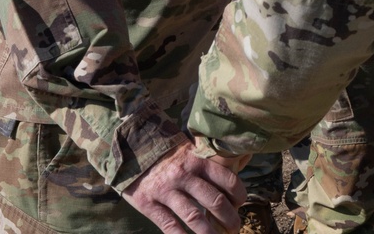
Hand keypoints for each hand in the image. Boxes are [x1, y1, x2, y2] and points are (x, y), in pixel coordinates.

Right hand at [123, 141, 246, 233]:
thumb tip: (237, 163)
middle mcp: (184, 174)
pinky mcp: (149, 204)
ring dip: (210, 233)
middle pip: (213, 200)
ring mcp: (166, 190)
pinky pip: (170, 225)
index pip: (226, 178)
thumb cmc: (167, 153)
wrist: (133, 151)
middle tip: (236, 227)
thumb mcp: (189, 149)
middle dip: (229, 218)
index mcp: (196, 159)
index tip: (241, 204)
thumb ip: (207, 159)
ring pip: (194, 216)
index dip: (238, 194)